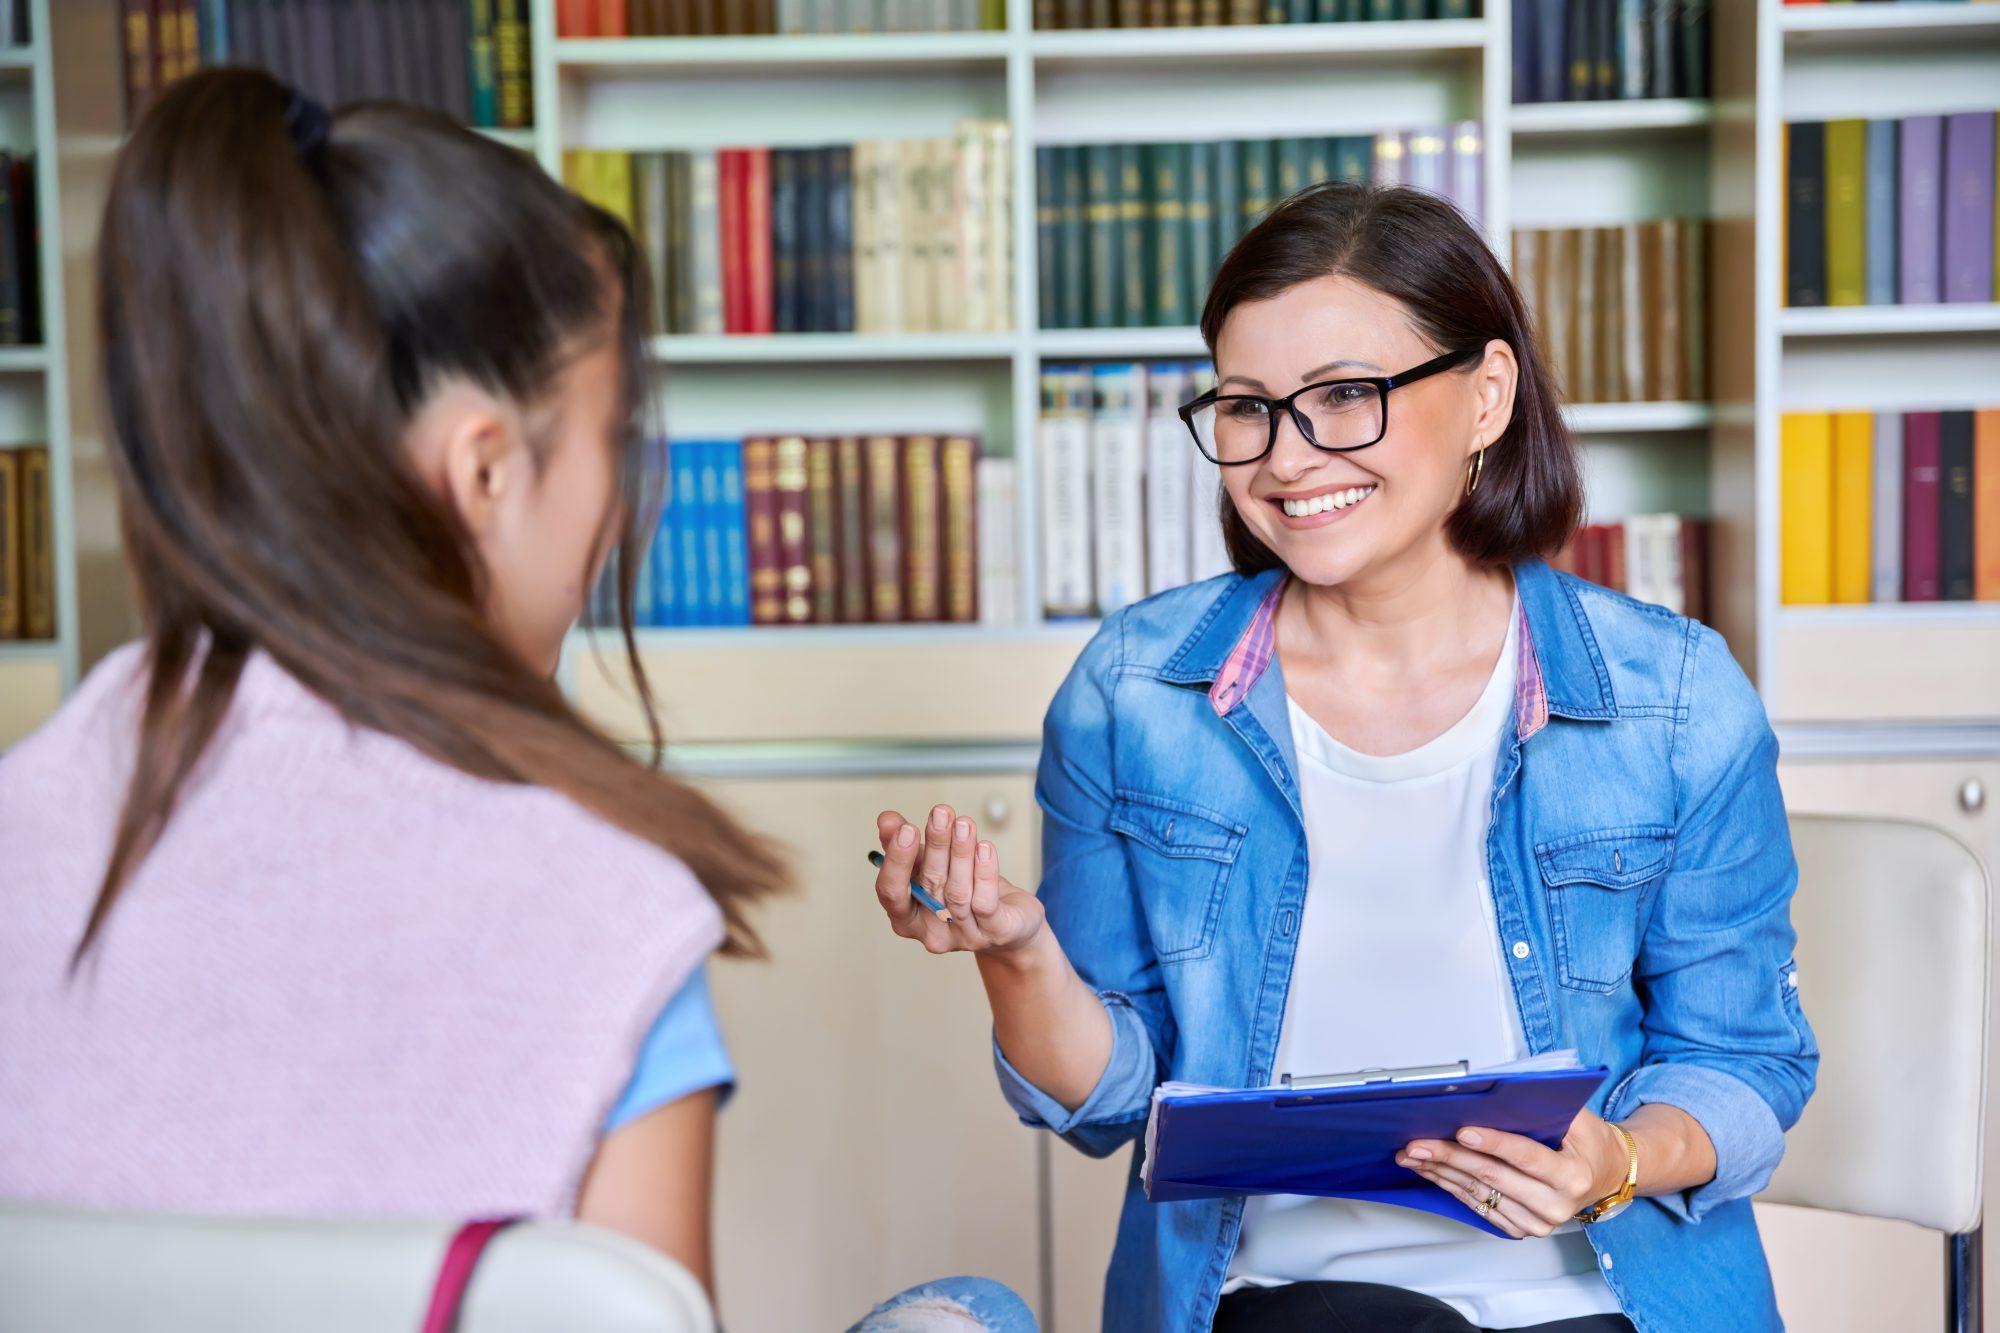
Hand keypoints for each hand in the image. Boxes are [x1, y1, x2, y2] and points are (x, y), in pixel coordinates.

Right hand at [873, 804, 1045, 956]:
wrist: (1010, 922)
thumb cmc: (965, 891)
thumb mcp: (932, 867)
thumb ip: (908, 845)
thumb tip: (887, 820)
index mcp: (908, 917)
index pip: (891, 893)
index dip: (897, 861)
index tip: (906, 828)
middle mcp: (932, 932)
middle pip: (928, 887)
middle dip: (936, 845)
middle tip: (940, 814)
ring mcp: (965, 936)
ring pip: (958, 893)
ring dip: (961, 853)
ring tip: (965, 824)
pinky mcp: (995, 933)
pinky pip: (985, 903)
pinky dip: (984, 873)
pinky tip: (985, 848)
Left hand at [1394, 1107, 1628, 1238]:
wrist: (1603, 1176)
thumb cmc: (1588, 1143)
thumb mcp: (1579, 1119)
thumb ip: (1545, 1106)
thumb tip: (1501, 1090)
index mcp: (1571, 1176)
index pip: (1525, 1157)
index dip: (1492, 1143)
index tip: (1461, 1131)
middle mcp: (1555, 1205)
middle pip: (1493, 1177)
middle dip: (1451, 1157)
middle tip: (1418, 1143)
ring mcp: (1537, 1223)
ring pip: (1480, 1194)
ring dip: (1442, 1173)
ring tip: (1413, 1156)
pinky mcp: (1521, 1229)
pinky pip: (1479, 1207)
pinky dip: (1451, 1187)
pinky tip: (1431, 1172)